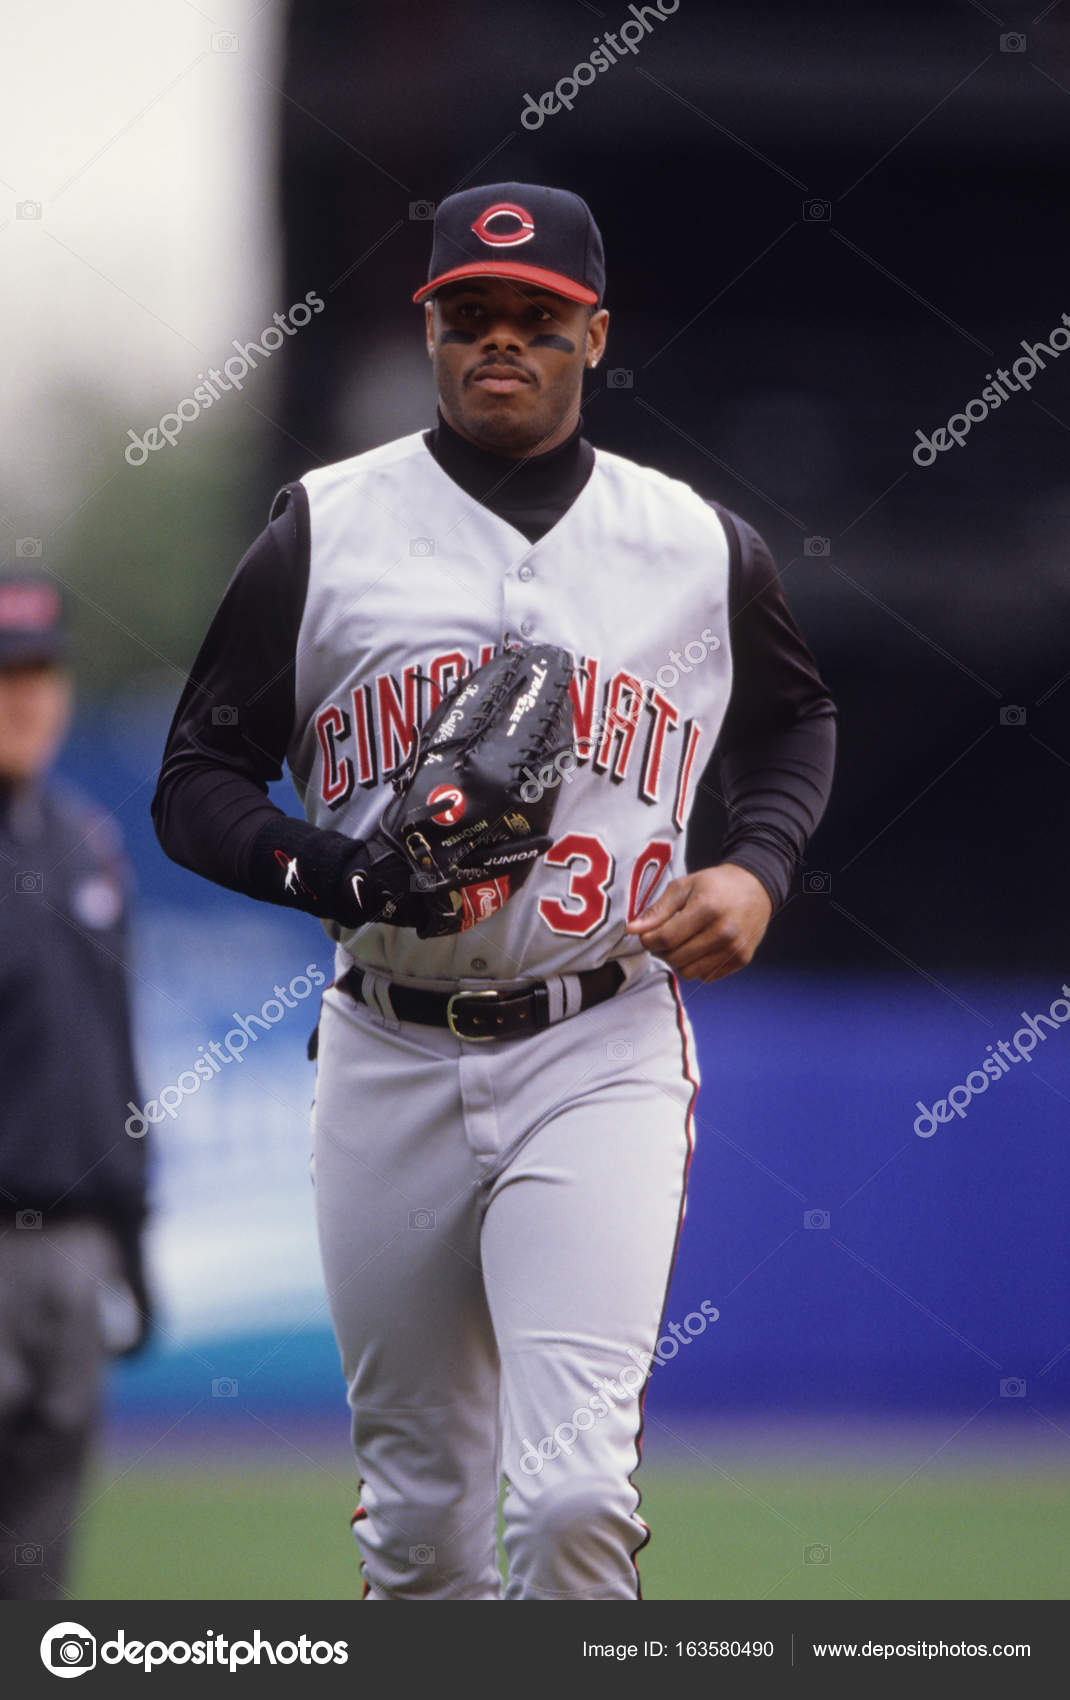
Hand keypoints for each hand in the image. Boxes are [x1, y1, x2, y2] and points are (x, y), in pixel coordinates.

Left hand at [625, 863, 773, 982]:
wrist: (756, 887)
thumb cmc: (716, 884)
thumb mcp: (684, 886)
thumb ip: (658, 910)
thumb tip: (632, 930)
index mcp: (707, 909)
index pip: (666, 938)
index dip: (648, 940)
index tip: (646, 935)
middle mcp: (724, 932)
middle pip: (676, 958)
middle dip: (661, 951)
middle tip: (663, 937)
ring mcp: (735, 948)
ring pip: (689, 972)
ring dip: (678, 961)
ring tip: (681, 943)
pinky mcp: (742, 959)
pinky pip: (707, 976)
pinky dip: (697, 966)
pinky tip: (700, 948)